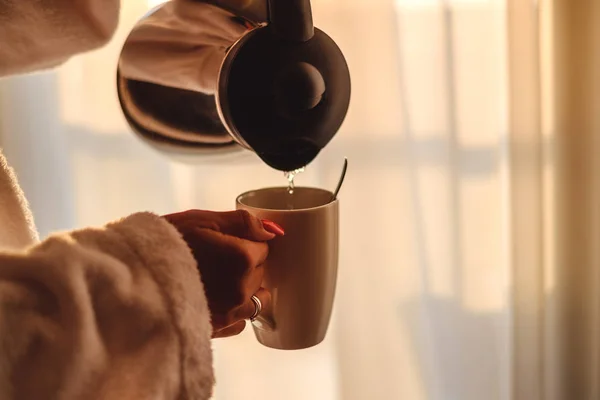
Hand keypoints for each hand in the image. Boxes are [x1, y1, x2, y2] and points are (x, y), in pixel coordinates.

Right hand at [164, 210, 283, 337]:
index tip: (225, 243)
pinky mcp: (218, 329)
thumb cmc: (165, 242)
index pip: (263, 248)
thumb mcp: (203, 220)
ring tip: (217, 280)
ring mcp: (231, 311)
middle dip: (246, 266)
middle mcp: (242, 287)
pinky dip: (234, 311)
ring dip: (244, 289)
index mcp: (242, 257)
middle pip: (260, 273)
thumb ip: (243, 222)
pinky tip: (215, 300)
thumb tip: (274, 231)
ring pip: (256, 298)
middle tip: (215, 260)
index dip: (245, 243)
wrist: (131, 273)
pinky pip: (241, 321)